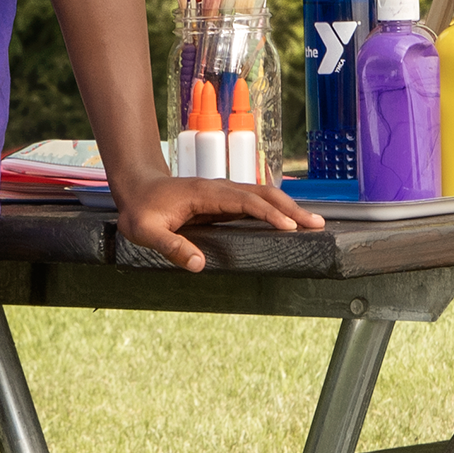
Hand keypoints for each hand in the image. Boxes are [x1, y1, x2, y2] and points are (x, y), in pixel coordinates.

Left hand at [116, 169, 312, 273]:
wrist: (136, 187)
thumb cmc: (140, 210)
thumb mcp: (146, 232)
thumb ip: (170, 246)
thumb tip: (199, 265)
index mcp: (205, 194)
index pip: (245, 202)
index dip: (269, 213)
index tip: (290, 226)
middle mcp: (219, 188)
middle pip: (263, 194)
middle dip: (291, 208)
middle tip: (316, 224)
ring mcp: (223, 192)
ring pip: (262, 195)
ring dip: (288, 207)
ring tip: (312, 222)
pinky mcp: (223, 199)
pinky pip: (255, 201)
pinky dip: (275, 208)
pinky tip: (288, 219)